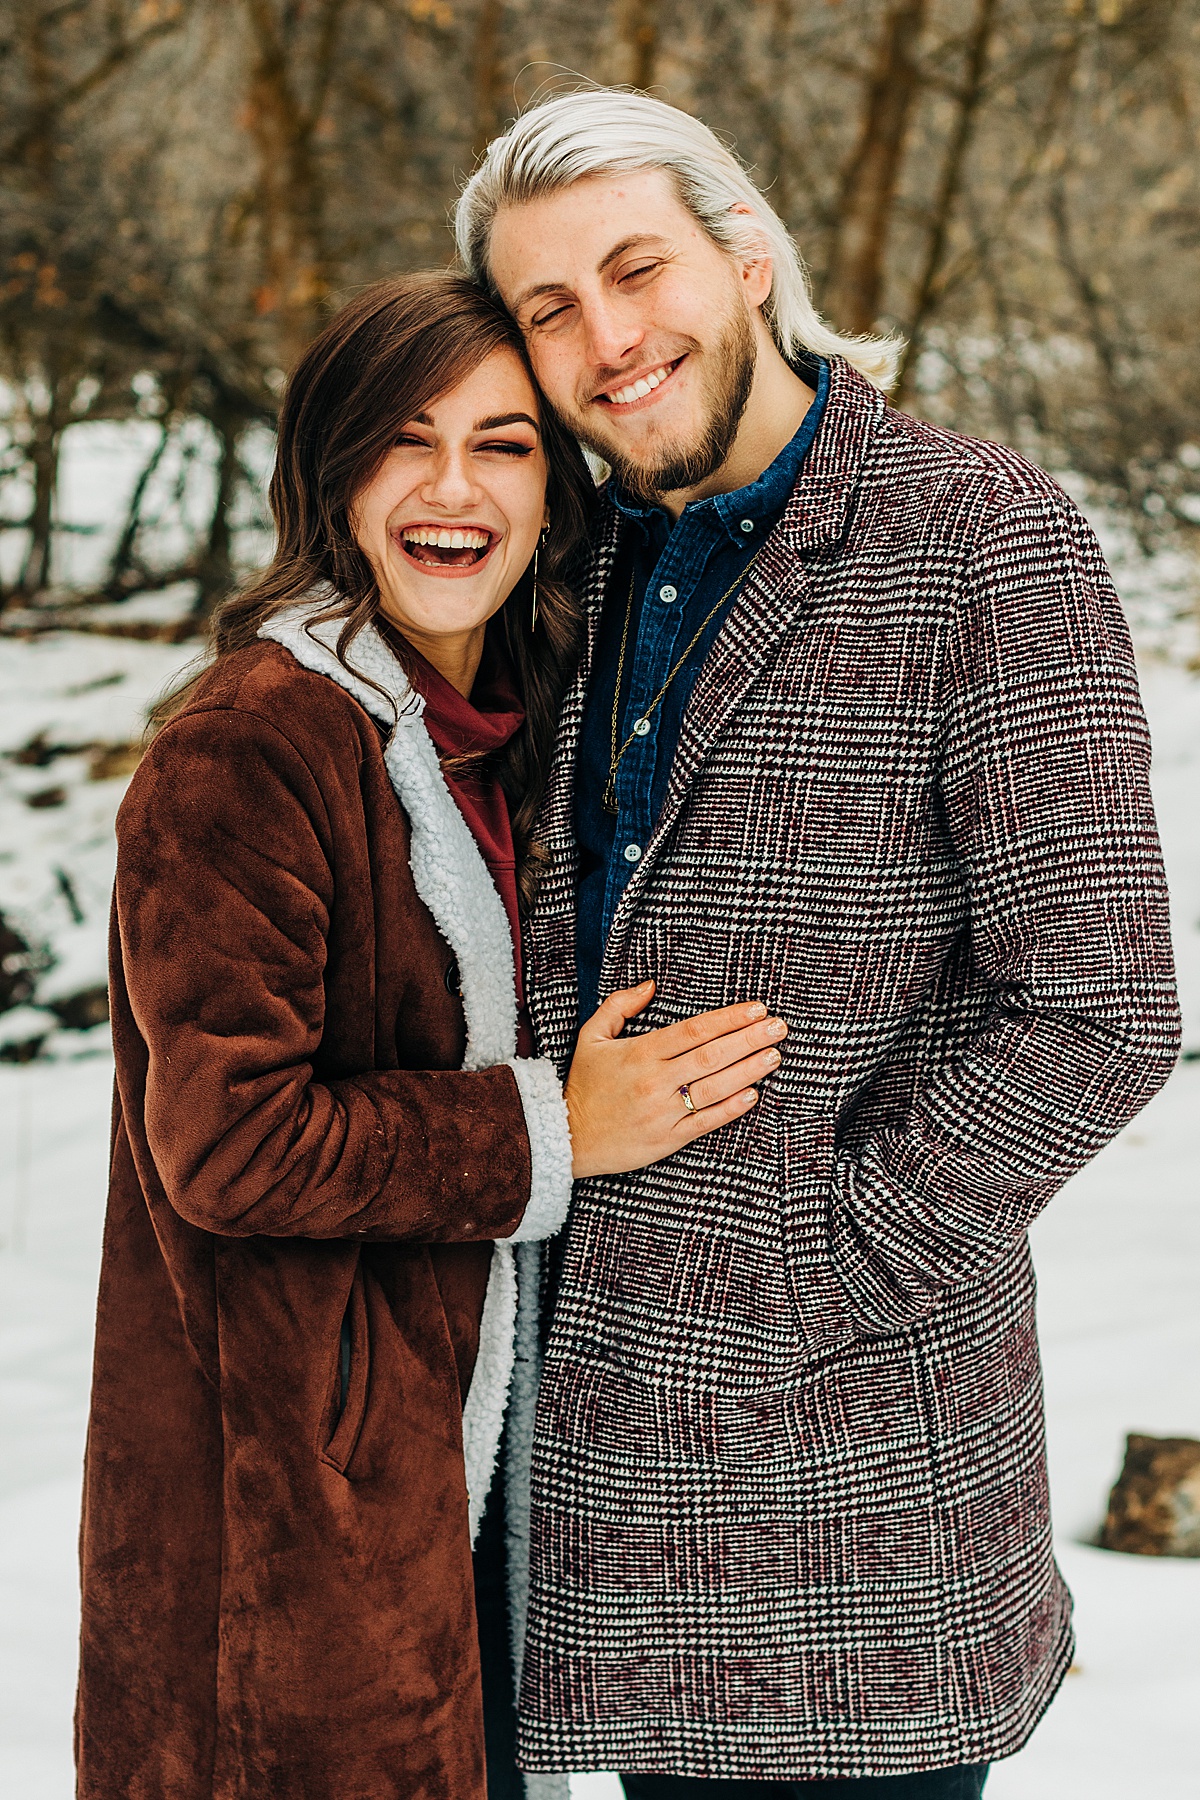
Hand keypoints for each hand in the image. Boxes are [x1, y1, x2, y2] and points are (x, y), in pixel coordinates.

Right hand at [564, 980, 786, 1177]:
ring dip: (749, 1070)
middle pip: (712, 1055)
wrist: (565, 1136)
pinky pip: (705, 1122)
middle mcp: (655, 1080)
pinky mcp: (667, 1139)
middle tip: (779, 1027)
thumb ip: (619, 1006)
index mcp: (640, 1052)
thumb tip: (650, 985)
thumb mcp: (592, 1037)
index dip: (729, 1018)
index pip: (695, 1030)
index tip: (757, 1008)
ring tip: (774, 1056)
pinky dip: (731, 1108)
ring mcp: (662, 1111)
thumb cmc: (583, 1084)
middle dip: (750, 1039)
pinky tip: (753, 1094)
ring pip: (715, 1087)